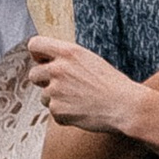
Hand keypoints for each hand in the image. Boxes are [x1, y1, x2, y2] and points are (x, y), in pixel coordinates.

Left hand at [29, 36, 144, 134]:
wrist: (125, 106)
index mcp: (68, 52)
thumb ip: (67, 58)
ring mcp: (55, 91)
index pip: (34, 45)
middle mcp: (58, 69)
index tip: (44, 61)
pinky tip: (82, 110)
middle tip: (63, 86)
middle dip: (44, 81)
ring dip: (56, 99)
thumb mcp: (90, 60)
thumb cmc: (112, 83)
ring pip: (44, 96)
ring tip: (79, 99)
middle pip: (33, 74)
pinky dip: (65, 113)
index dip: (38, 54)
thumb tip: (48, 62)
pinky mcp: (57, 110)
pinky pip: (54, 112)